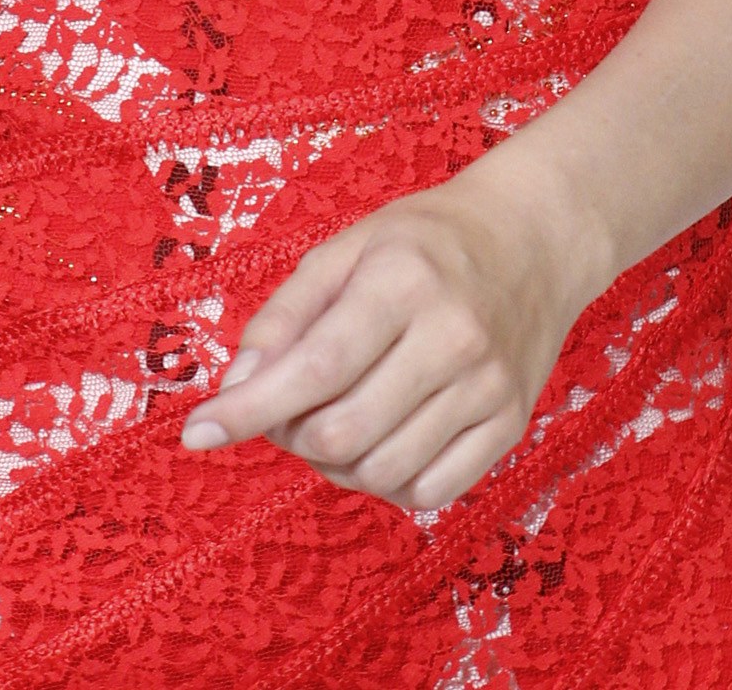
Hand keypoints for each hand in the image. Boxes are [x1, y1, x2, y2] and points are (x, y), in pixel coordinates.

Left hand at [179, 166, 599, 511]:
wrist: (534, 239)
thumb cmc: (427, 241)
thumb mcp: (348, 248)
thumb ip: (286, 315)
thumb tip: (238, 387)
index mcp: (404, 280)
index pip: (314, 368)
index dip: (248, 410)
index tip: (197, 433)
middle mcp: (452, 336)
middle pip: (342, 433)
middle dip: (290, 435)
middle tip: (284, 408)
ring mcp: (487, 387)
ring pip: (380, 472)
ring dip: (334, 463)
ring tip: (332, 418)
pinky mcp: (510, 425)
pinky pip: (429, 491)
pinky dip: (386, 480)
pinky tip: (379, 438)